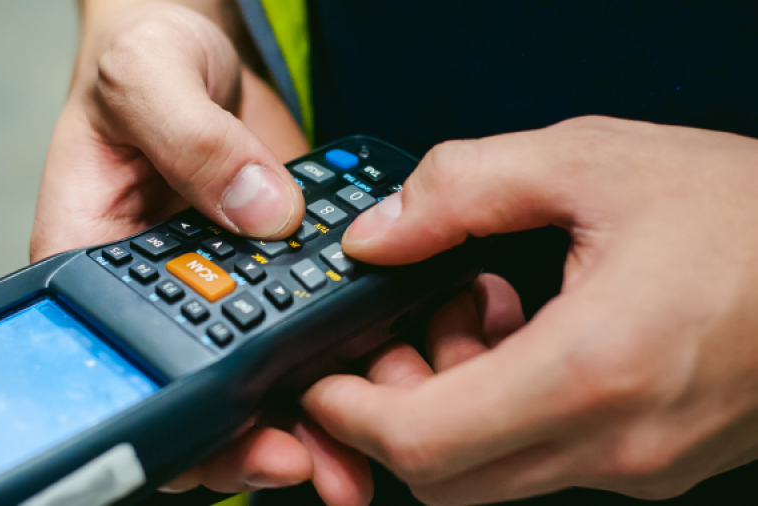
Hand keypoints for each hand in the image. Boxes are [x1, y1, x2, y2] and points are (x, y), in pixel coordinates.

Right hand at [31, 2, 368, 502]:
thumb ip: (197, 143)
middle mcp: (160, 285)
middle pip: (202, 390)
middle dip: (262, 437)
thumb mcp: (151, 80)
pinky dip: (345, 344)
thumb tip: (260, 213)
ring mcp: (219, 280)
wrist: (195, 41)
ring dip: (315, 406)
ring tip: (366, 424)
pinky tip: (384, 352)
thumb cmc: (144, 53)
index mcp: (97, 258)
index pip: (129, 368)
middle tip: (323, 457)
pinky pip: (308, 317)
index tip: (243, 444)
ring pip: (262, 368)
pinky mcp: (270, 263)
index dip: (183, 423)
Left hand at [303, 117, 757, 503]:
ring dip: (451, 408)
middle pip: (446, 475)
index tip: (323, 378)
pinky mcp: (654, 463)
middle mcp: (617, 442)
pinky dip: (503, 412)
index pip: (424, 442)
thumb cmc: (745, 212)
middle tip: (401, 331)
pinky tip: (524, 336)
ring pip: (492, 474)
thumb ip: (463, 190)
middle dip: (393, 412)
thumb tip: (378, 233)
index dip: (350, 415)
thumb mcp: (591, 162)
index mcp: (594, 369)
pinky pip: (544, 459)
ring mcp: (640, 465)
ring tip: (473, 314)